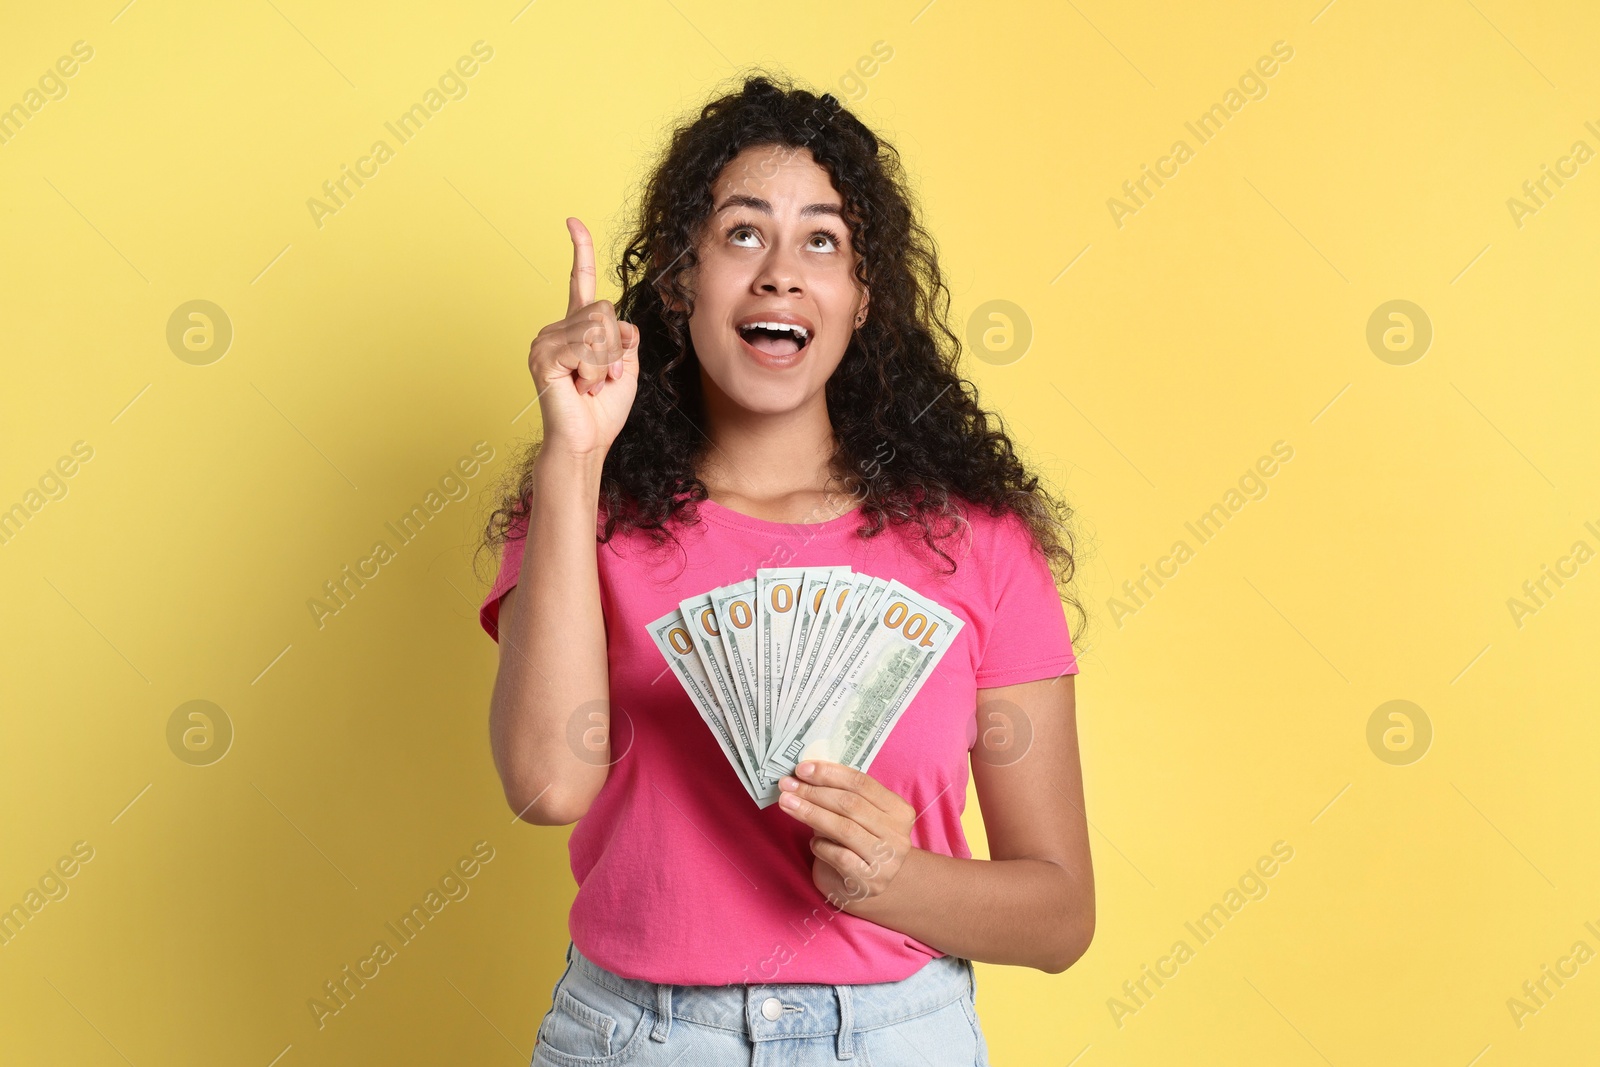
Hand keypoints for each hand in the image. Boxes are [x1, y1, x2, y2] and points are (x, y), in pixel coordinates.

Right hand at [526, 217, 639, 457]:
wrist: (588, 441)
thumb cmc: (603, 408)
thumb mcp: (626, 364)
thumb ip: (625, 336)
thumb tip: (617, 322)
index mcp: (577, 328)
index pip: (580, 281)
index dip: (580, 251)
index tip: (572, 222)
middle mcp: (557, 328)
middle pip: (604, 309)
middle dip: (616, 347)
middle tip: (604, 377)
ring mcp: (545, 340)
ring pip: (597, 326)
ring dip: (606, 361)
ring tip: (590, 384)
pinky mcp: (542, 355)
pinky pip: (585, 345)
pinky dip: (594, 369)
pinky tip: (580, 386)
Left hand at [777, 760, 914, 908]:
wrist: (870, 887)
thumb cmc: (859, 844)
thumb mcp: (858, 818)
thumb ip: (840, 797)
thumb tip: (804, 777)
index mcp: (899, 810)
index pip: (862, 783)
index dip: (830, 773)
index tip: (802, 768)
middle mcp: (897, 834)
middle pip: (851, 804)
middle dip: (814, 792)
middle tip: (787, 785)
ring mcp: (887, 860)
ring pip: (844, 828)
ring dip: (810, 813)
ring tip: (787, 804)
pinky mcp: (870, 882)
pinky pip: (839, 856)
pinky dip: (821, 846)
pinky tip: (814, 843)